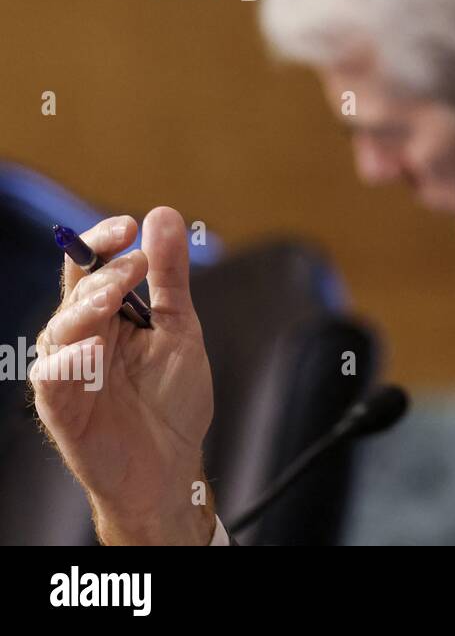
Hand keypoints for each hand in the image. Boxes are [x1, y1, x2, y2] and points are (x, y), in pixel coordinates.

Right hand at [30, 206, 215, 543]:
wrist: (171, 462)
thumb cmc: (171, 397)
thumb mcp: (179, 327)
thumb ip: (170, 276)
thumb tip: (163, 214)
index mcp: (107, 315)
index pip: (92, 267)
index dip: (102, 242)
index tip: (128, 224)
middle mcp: (81, 338)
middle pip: (75, 293)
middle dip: (101, 273)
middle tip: (135, 263)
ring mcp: (68, 372)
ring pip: (60, 330)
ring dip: (86, 309)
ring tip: (115, 297)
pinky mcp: (61, 409)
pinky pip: (52, 380)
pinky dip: (69, 362)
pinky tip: (92, 349)